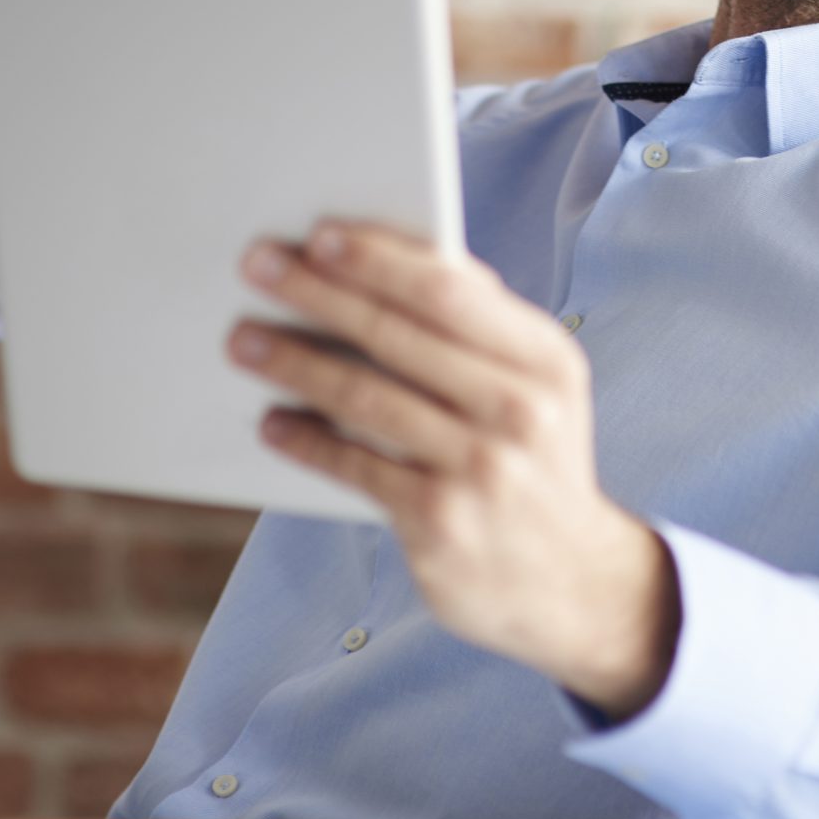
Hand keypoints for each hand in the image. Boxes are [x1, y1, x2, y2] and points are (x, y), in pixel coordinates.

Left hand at [229, 222, 681, 720]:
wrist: (575, 583)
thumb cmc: (536, 458)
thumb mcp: (540, 386)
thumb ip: (482, 326)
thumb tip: (396, 258)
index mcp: (546, 359)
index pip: (451, 290)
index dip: (379, 259)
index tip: (320, 235)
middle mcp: (520, 410)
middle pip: (398, 335)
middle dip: (319, 294)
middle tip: (257, 265)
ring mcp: (481, 470)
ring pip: (367, 398)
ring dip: (294, 362)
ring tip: (243, 340)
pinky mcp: (441, 524)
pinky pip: (356, 468)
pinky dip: (307, 442)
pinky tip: (271, 421)